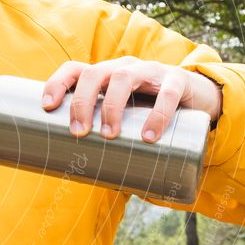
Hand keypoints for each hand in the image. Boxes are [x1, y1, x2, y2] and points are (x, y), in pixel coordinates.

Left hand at [42, 56, 221, 141]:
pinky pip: (167, 94)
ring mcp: (151, 71)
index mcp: (105, 75)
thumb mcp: (122, 120)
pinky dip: (157, 115)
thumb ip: (102, 138)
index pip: (75, 69)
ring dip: (112, 106)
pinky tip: (149, 136)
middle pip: (95, 73)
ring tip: (109, 135)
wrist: (197, 102)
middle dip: (82, 102)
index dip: (57, 83)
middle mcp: (124, 68)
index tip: (47, 107)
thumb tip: (75, 176)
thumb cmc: (147, 115)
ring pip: (125, 77)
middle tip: (79, 133)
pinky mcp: (178, 81)